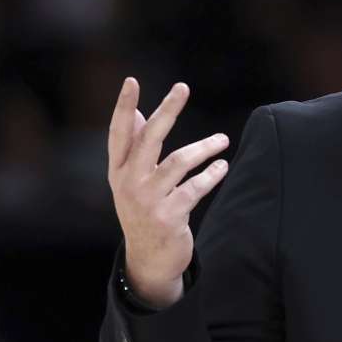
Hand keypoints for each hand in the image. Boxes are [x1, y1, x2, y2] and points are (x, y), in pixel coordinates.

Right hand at [107, 78, 229, 307]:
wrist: (148, 260)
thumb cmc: (144, 211)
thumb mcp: (133, 181)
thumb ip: (137, 149)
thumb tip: (143, 113)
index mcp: (118, 170)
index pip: (119, 133)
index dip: (124, 107)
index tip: (131, 81)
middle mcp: (129, 182)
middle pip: (149, 138)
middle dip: (167, 110)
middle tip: (182, 87)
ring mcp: (147, 200)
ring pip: (179, 162)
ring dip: (204, 147)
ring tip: (223, 140)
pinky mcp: (168, 216)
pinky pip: (194, 188)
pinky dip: (211, 175)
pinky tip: (222, 166)